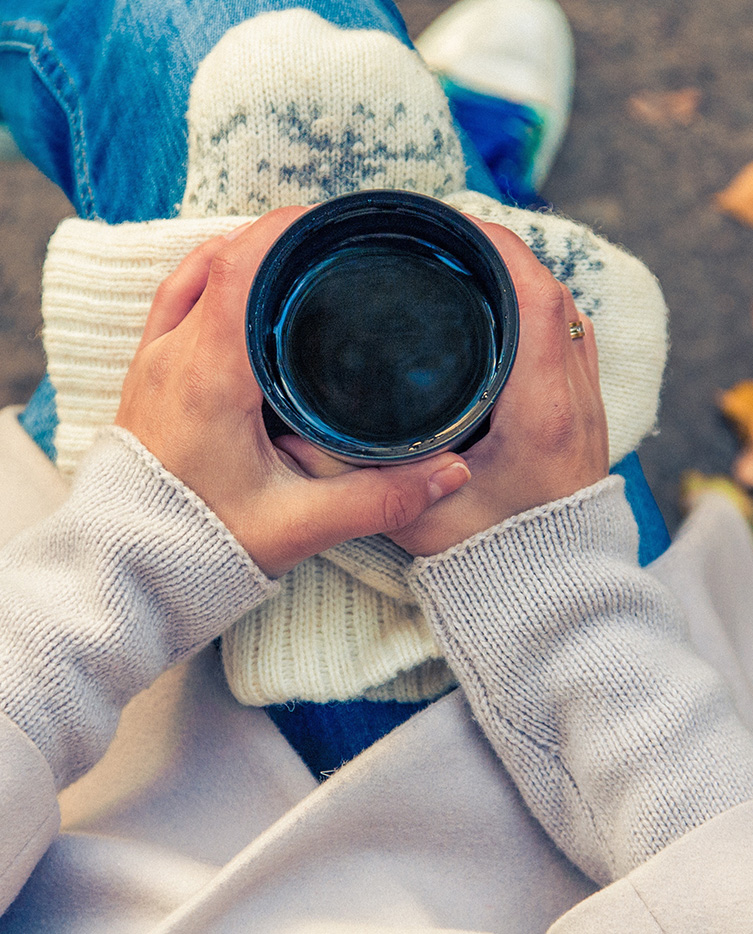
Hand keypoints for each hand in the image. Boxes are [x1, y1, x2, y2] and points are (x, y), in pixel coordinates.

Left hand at [115, 207, 470, 576]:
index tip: (334, 220)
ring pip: (194, 273)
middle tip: (332, 242)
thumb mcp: (298, 525)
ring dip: (242, 255)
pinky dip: (211, 280)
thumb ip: (379, 499)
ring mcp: (153, 362)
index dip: (286, 229)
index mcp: (211, 375)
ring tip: (296, 259)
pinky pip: (175, 301)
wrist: (129, 571)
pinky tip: (245, 293)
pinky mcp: (148, 377)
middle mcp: (174, 356)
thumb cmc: (201, 547)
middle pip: (222, 258)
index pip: (242, 267)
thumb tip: (452, 471)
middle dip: (278, 237)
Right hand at [276, 219, 608, 555]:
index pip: (534, 299)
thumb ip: (357, 479)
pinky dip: (537, 308)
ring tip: (464, 263)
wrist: (554, 591)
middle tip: (443, 238)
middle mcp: (572, 397)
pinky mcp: (584, 412)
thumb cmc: (494, 559)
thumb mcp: (414, 519)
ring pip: (565, 310)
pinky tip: (497, 311)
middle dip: (499, 251)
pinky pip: (571, 335)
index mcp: (538, 412)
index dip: (496, 247)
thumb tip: (295, 437)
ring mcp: (586, 403)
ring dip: (520, 277)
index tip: (449, 225)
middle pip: (551, 290)